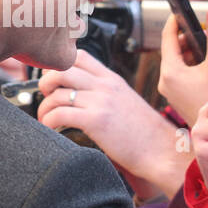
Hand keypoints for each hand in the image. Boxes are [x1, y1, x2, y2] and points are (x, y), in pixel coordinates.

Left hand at [37, 49, 188, 195]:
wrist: (162, 151)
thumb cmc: (146, 134)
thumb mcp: (127, 103)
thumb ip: (106, 95)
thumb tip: (81, 99)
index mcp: (112, 80)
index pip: (80, 56)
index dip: (60, 63)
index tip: (52, 79)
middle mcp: (105, 86)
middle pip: (63, 68)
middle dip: (46, 81)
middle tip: (45, 96)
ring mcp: (101, 101)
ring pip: (57, 92)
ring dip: (45, 106)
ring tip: (46, 119)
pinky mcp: (96, 120)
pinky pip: (60, 113)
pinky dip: (49, 121)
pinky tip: (52, 129)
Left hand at [157, 8, 207, 127]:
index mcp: (170, 71)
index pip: (167, 36)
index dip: (175, 20)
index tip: (181, 9)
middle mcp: (165, 80)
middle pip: (173, 49)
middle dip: (189, 38)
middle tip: (204, 30)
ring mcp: (169, 90)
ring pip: (177, 61)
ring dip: (191, 52)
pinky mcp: (176, 96)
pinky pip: (180, 73)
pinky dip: (190, 65)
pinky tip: (206, 65)